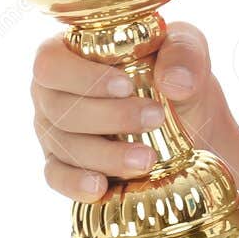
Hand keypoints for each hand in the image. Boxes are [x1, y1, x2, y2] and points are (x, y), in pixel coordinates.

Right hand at [31, 21, 220, 199]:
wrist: (188, 118)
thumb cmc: (173, 71)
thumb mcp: (186, 49)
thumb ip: (183, 52)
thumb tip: (174, 82)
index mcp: (68, 52)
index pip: (51, 62)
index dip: (83, 77)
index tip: (126, 86)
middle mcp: (51, 92)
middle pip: (59, 108)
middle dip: (108, 117)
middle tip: (155, 118)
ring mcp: (53, 131)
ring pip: (63, 146)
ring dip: (105, 154)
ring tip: (147, 159)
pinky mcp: (63, 165)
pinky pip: (57, 177)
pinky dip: (76, 184)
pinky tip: (100, 188)